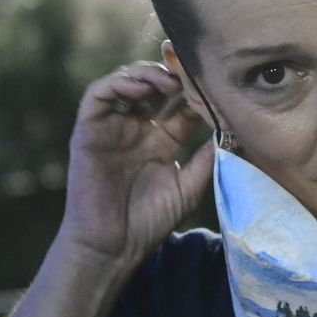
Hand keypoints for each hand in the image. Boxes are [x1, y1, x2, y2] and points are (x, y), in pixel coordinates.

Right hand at [61, 62, 212, 264]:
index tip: (212, 84)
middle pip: (154, 86)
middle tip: (189, 71)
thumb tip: (228, 130)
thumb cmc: (149, 222)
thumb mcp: (188, 188)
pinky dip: (118, 83)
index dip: (194, 90)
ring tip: (168, 80)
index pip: (179, 104)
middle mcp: (137, 129)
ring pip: (126, 83)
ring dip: (146, 74)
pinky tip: (140, 88)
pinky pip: (98, 94)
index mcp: (161, 141)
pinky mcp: (88, 130)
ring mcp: (111, 127)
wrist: (112, 245)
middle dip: (172, 73)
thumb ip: (205, 159)